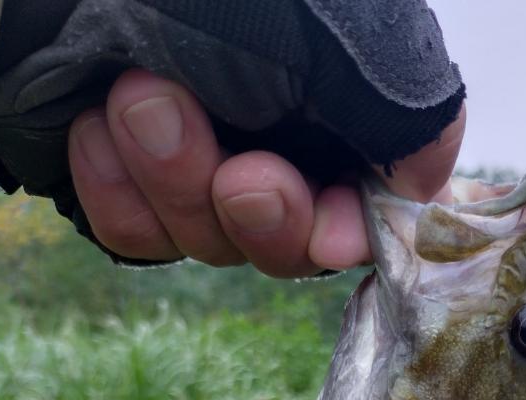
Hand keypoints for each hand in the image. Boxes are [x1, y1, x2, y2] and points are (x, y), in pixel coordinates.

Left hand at [68, 69, 465, 275]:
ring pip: (209, 241)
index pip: (368, 204)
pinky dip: (119, 192)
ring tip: (138, 100)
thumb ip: (407, 109)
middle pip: (287, 243)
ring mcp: (194, 159)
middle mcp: (272, 135)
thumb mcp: (340, 29)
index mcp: (335, 101)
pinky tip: (98, 126)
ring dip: (177, 182)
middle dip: (263, 215)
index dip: (349, 231)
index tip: (330, 229)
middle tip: (237, 173)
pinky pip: (136, 234)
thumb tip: (428, 182)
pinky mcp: (123, 174)